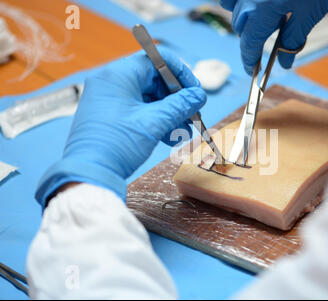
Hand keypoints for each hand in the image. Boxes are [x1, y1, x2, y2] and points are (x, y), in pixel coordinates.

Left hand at [35, 50, 206, 206]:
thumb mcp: (154, 122)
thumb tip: (198, 95)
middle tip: (192, 114)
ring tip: (183, 131)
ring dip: (169, 112)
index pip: (158, 60)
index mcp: (119, 74)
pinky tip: (169, 136)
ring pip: (148, 97)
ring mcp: (109, 98)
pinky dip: (155, 120)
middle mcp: (111, 81)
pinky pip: (139, 110)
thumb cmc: (116, 144)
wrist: (89, 173)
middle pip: (155, 80)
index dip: (182, 74)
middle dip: (177, 99)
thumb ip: (180, 105)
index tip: (195, 91)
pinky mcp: (110, 114)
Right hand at [220, 0, 327, 73]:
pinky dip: (237, 1)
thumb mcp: (308, 14)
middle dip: (250, 39)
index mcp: (261, 11)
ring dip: (243, 18)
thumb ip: (293, 39)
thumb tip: (285, 63)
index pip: (249, 44)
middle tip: (265, 46)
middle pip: (240, 27)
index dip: (249, 60)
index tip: (252, 70)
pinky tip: (251, 3)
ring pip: (234, 7)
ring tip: (260, 20)